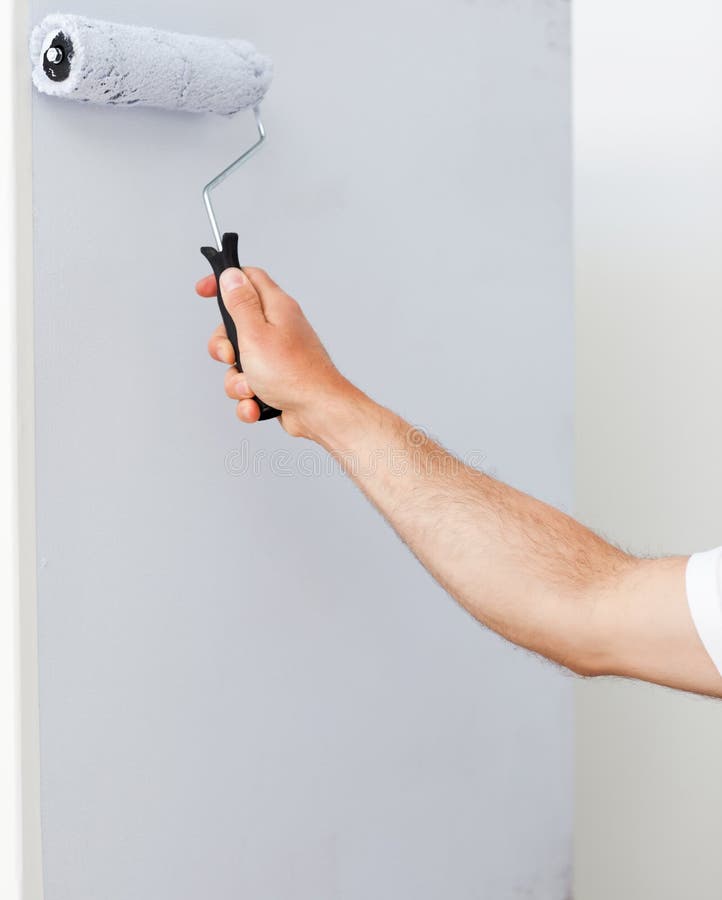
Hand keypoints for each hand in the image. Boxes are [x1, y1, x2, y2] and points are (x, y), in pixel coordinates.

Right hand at [196, 266, 354, 440]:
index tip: (203, 290)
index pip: (248, 278)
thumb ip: (241, 303)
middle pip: (235, 326)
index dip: (224, 280)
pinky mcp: (277, 380)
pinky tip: (257, 404)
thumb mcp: (256, 333)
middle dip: (224, 347)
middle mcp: (278, 329)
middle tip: (231, 356)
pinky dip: (249, 399)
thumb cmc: (293, 374)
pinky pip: (249, 386)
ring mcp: (278, 356)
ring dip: (237, 381)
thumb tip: (231, 275)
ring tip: (251, 387)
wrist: (318, 412)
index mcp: (276, 308)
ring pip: (239, 362)